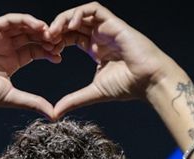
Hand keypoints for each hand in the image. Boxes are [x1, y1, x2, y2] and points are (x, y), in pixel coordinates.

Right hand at [0, 13, 61, 117]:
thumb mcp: (12, 97)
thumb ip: (33, 102)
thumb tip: (54, 115)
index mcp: (12, 61)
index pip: (35, 51)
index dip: (48, 51)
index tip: (59, 56)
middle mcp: (6, 47)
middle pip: (31, 37)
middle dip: (46, 38)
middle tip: (59, 42)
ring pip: (22, 26)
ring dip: (38, 27)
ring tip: (50, 33)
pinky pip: (10, 20)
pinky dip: (25, 20)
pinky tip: (37, 26)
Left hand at [48, 2, 180, 117]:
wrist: (148, 80)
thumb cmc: (127, 86)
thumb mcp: (93, 92)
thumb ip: (74, 100)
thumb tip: (55, 113)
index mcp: (95, 49)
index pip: (71, 37)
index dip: (57, 40)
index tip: (46, 50)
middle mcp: (100, 36)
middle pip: (73, 24)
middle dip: (57, 29)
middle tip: (45, 39)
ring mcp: (107, 28)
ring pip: (80, 14)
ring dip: (64, 19)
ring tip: (54, 31)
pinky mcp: (114, 22)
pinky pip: (94, 9)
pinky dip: (80, 13)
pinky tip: (71, 26)